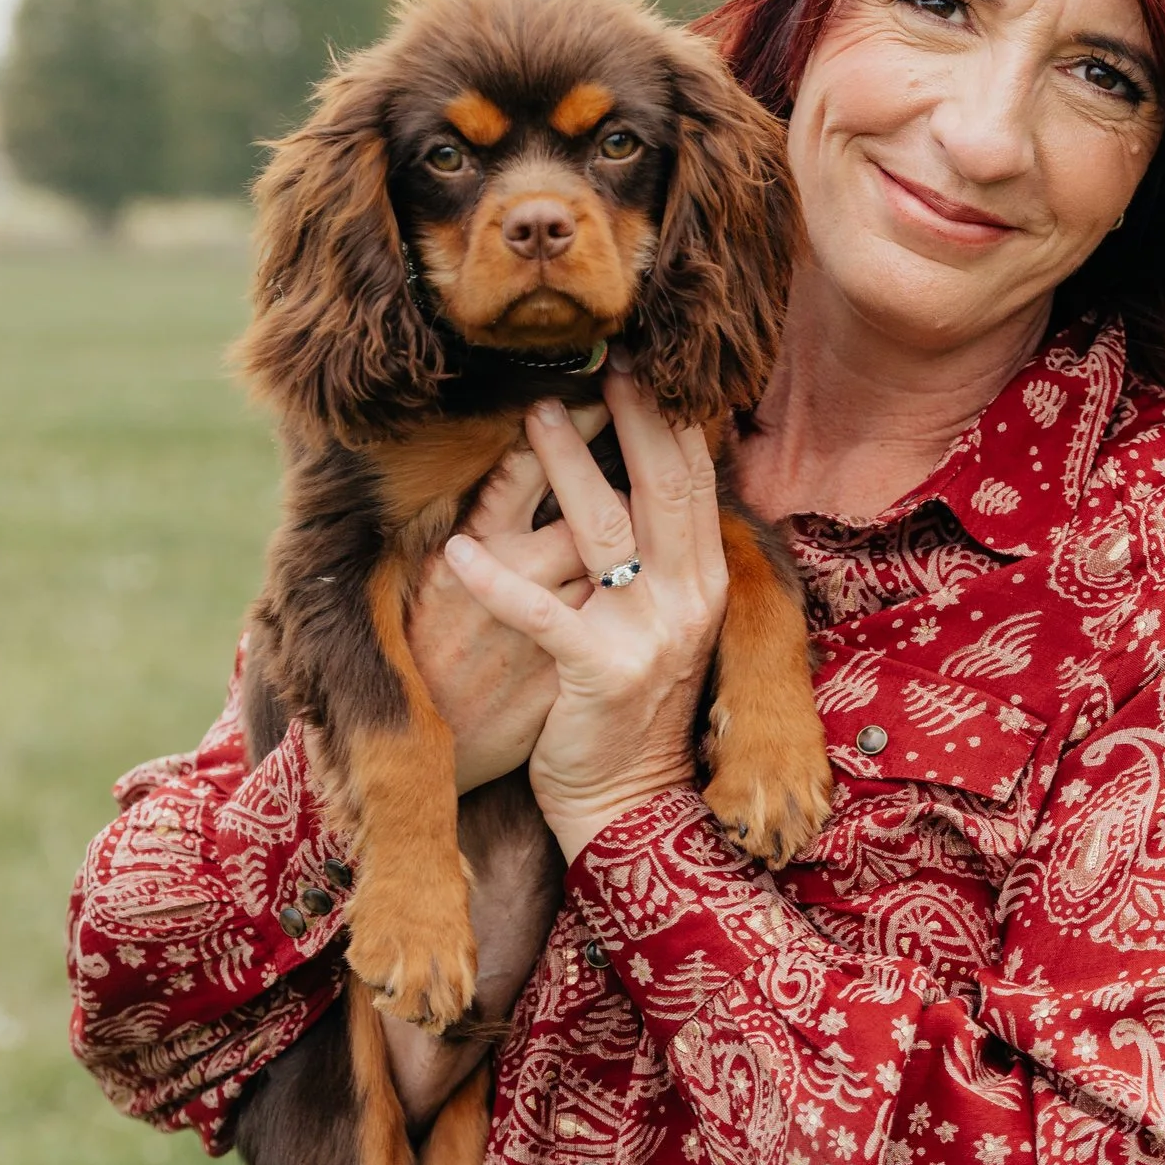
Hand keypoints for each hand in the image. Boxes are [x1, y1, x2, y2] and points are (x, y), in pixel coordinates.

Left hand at [443, 362, 726, 858]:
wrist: (626, 800)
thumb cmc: (625, 702)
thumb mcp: (659, 619)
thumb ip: (656, 554)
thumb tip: (637, 472)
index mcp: (707, 579)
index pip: (695, 479)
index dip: (668, 418)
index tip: (640, 364)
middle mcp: (690, 599)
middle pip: (663, 487)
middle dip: (630, 420)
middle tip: (599, 364)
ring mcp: (650, 636)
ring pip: (605, 531)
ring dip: (566, 467)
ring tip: (533, 415)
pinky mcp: (600, 673)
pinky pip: (541, 614)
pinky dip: (495, 580)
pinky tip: (456, 550)